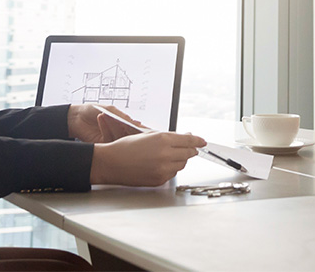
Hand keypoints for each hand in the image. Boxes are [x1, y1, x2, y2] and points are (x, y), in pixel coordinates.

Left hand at [68, 104, 145, 142]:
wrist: (76, 117)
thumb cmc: (92, 111)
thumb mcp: (110, 110)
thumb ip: (123, 117)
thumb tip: (136, 123)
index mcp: (121, 125)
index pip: (134, 128)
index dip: (137, 127)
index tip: (140, 125)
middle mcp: (117, 133)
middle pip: (128, 135)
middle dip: (128, 128)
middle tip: (127, 123)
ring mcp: (110, 139)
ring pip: (118, 137)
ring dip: (114, 125)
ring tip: (109, 115)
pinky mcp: (102, 145)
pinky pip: (108, 139)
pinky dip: (105, 128)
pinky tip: (101, 118)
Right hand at [90, 131, 207, 186]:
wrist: (111, 163)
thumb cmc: (126, 147)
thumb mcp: (148, 135)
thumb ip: (168, 137)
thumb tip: (184, 138)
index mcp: (162, 139)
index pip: (188, 140)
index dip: (197, 140)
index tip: (203, 142)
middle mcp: (165, 154)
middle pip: (188, 153)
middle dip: (190, 150)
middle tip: (189, 148)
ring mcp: (163, 169)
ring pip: (181, 164)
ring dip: (179, 159)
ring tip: (168, 155)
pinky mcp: (159, 180)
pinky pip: (172, 173)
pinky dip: (170, 168)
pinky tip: (160, 164)